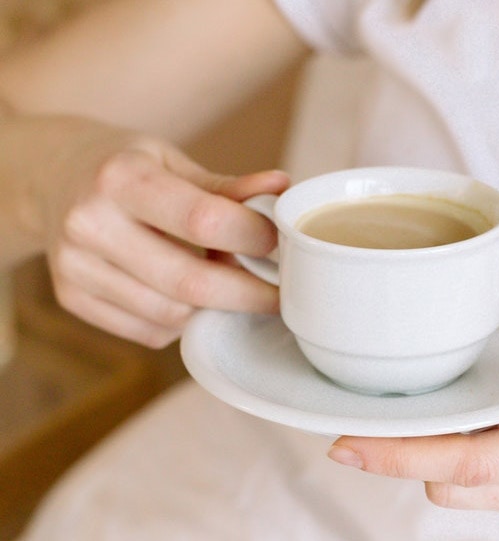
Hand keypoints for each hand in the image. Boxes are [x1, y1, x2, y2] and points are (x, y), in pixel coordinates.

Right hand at [10, 114, 286, 346]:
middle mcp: (90, 223)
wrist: (52, 179)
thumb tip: (280, 190)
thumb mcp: (172, 161)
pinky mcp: (71, 298)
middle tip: (279, 294)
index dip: (252, 238)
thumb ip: (226, 187)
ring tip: (229, 283)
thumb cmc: (126, 167)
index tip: (279, 244)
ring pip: (172, 315)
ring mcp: (74, 266)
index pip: (203, 220)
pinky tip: (188, 296)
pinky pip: (149, 332)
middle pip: (190, 281)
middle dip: (247, 293)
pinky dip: (182, 321)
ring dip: (215, 308)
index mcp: (120, 177)